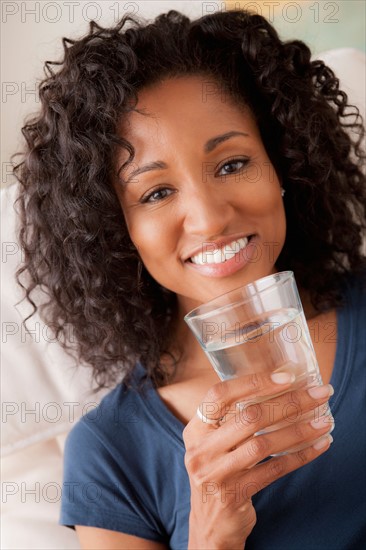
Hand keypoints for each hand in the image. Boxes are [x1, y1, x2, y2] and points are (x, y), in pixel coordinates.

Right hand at [183, 372, 333, 548]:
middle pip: (248, 417)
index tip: (286, 377)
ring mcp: (216, 473)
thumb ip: (232, 419)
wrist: (209, 525)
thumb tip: (278, 388)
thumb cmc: (218, 472)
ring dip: (299, 430)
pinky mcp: (234, 494)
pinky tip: (318, 447)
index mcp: (196, 428)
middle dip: (289, 402)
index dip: (253, 383)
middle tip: (319, 393)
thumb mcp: (213, 443)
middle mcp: (201, 448)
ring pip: (264, 444)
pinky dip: (299, 456)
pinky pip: (274, 470)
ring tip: (324, 422)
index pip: (219, 394)